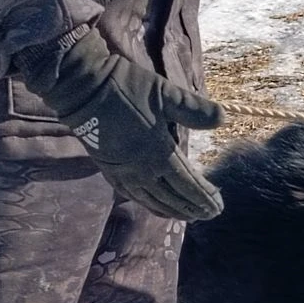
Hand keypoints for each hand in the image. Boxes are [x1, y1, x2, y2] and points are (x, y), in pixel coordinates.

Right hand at [19, 28, 223, 220]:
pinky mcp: (109, 169)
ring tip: (188, 217)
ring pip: (152, 201)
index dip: (204, 198)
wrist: (81, 86)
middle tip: (209, 215)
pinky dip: (148, 205)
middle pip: (172, 198)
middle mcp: (142, 170)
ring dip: (172, 211)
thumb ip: (193, 109)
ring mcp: (123, 172)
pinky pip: (132, 196)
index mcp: (158, 153)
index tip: (218, 207)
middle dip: (193, 208)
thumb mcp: (164, 93)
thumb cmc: (126, 87)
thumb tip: (222, 118)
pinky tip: (155, 207)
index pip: (187, 184)